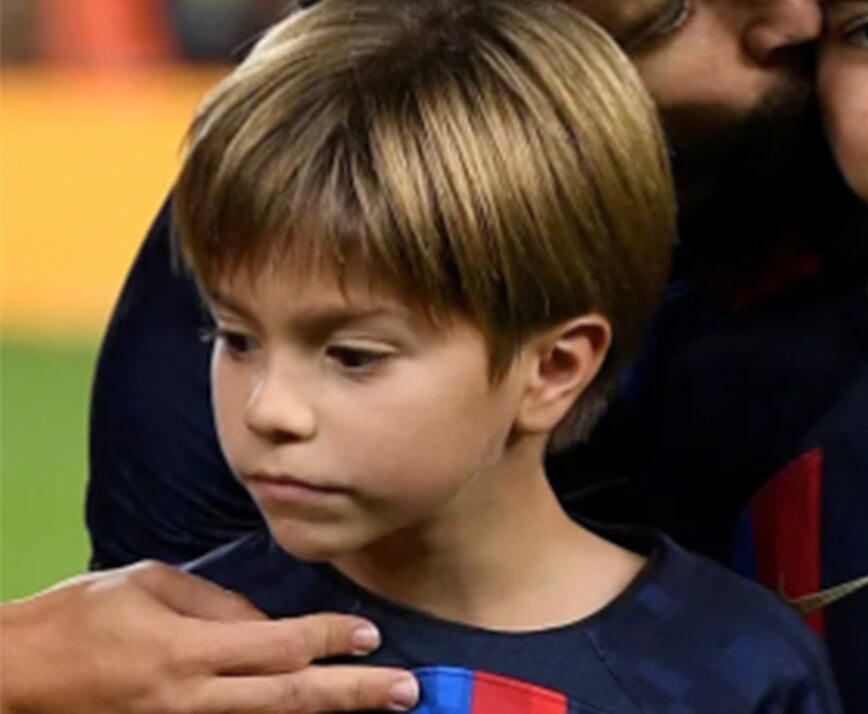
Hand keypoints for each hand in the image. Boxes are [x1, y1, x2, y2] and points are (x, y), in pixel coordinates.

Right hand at [0, 561, 418, 713]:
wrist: (15, 676)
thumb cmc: (78, 618)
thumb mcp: (148, 586)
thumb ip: (216, 604)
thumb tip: (265, 625)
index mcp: (185, 652)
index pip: (277, 647)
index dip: (329, 641)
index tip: (370, 635)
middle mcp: (189, 698)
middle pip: (290, 699)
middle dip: (355, 694)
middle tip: (409, 690)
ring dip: (328, 713)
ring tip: (381, 704)